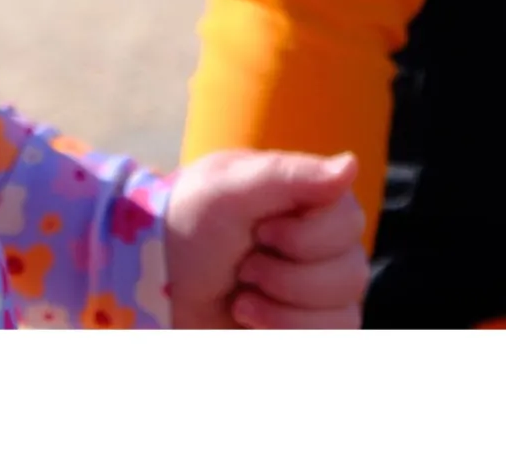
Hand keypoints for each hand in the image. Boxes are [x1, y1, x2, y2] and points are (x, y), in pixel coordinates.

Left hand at [165, 149, 366, 328]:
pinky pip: (331, 340)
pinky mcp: (307, 326)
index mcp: (310, 198)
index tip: (260, 231)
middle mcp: (323, 242)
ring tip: (241, 295)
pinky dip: (286, 333)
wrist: (153, 282)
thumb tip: (352, 165)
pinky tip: (250, 318)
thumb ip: (291, 176)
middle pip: (352, 272)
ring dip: (283, 310)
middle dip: (288, 278)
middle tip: (245, 266)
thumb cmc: (187, 223)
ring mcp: (318, 288)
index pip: (350, 221)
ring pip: (344, 313)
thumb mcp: (230, 190)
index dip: (305, 237)